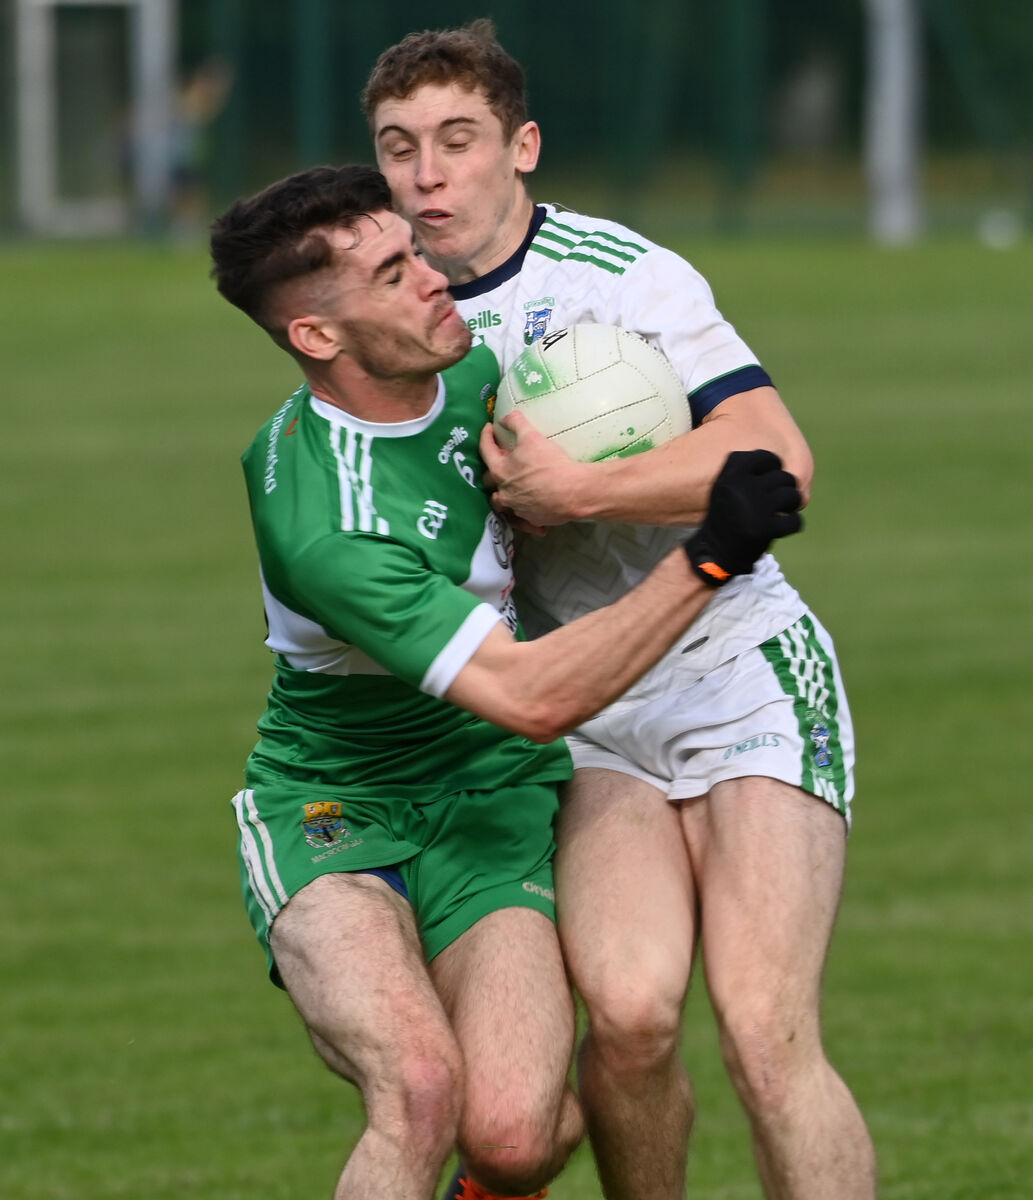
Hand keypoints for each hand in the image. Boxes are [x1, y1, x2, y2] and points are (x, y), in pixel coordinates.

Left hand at [479, 414, 587, 527]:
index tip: (489, 428)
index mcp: (500, 472)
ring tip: (511, 488)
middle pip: (489, 481)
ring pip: (503, 502)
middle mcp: (504, 493)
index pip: (485, 450)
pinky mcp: (531, 519)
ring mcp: (517, 509)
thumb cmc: (549, 463)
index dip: (486, 436)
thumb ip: (516, 423)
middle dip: (492, 470)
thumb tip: (505, 418)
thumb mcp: (532, 436)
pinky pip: (522, 518)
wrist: (573, 492)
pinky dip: (524, 514)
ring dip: (504, 494)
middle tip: (502, 460)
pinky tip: (529, 509)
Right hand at [684, 449, 802, 585]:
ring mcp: (756, 508)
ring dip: (791, 504)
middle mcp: (743, 488)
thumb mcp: (724, 487)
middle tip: (775, 500)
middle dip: (783, 488)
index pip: (766, 457)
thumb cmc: (724, 517)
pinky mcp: (767, 528)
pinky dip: (792, 524)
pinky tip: (782, 527)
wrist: (714, 552)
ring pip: (793, 495)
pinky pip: (795, 520)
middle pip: (784, 476)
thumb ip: (745, 472)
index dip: (773, 467)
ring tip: (781, 511)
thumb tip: (777, 462)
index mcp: (732, 475)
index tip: (768, 480)